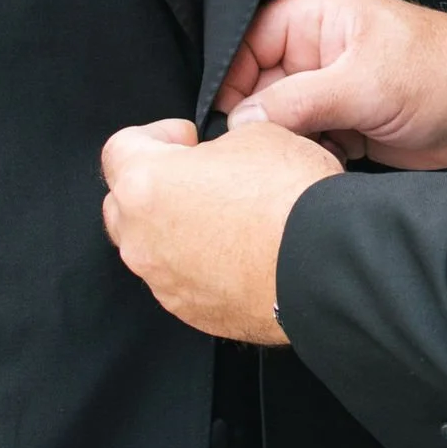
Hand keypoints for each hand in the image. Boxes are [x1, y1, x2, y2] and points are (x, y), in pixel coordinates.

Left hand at [101, 117, 338, 339]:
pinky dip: (199, 265)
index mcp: (146, 184)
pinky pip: (181, 280)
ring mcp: (164, 281)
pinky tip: (238, 254)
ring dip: (176, 228)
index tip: (186, 139)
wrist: (326, 267)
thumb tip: (221, 155)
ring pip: (151, 247)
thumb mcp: (259, 135)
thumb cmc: (291, 200)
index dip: (156, 135)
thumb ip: (220, 143)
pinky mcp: (191, 312)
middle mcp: (142, 238)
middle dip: (155, 185)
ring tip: (224, 218)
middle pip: (123, 203)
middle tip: (199, 177)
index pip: (120, 147)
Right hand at [218, 0, 446, 167]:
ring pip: (281, 120)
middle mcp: (318, 49)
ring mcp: (332, 88)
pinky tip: (329, 164)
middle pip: (258, 87)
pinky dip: (312, 157)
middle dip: (261, 121)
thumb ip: (298, 102)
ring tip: (308, 154)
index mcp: (316, 16)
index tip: (228, 122)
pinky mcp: (348, 123)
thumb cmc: (445, 76)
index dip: (232, 82)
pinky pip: (308, 142)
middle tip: (268, 148)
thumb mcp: (366, 85)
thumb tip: (241, 121)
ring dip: (289, 144)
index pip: (246, 44)